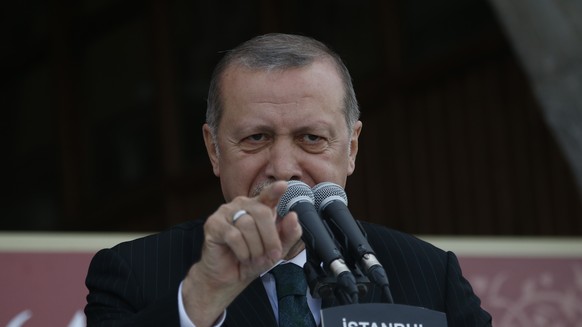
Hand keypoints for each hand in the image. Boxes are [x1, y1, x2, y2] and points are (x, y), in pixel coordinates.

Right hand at [182, 180, 302, 326]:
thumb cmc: (251, 260)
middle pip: (262, 212)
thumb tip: (293, 216)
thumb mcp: (276, 250)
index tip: (283, 186)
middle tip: (271, 254)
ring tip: (252, 258)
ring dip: (255, 248)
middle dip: (270, 237)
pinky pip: (233, 235)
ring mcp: (225, 212)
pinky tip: (242, 257)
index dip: (275, 190)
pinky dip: (242, 251)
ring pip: (247, 224)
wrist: (227, 279)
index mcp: (258, 208)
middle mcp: (241, 206)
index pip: (268, 195)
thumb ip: (288, 234)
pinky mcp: (213, 224)